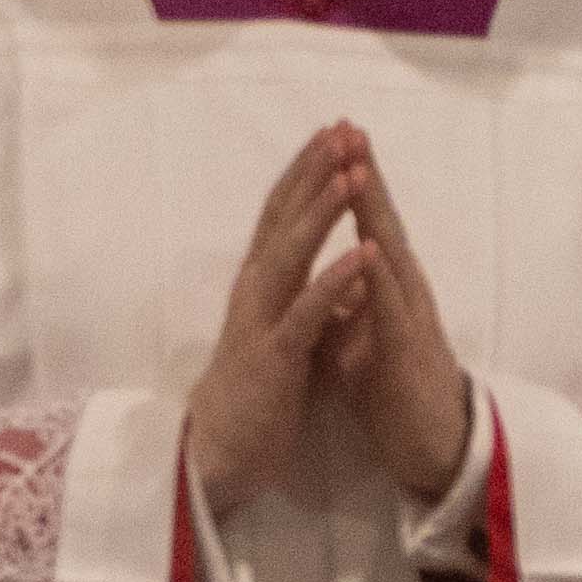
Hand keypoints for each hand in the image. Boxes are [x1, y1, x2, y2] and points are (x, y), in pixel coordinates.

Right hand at [182, 130, 376, 515]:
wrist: (222, 453)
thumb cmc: (257, 387)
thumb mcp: (281, 323)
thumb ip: (298, 286)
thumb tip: (318, 250)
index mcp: (262, 282)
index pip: (282, 214)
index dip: (306, 171)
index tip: (334, 130)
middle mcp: (255, 291)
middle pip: (283, 219)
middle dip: (313, 173)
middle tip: (342, 128)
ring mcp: (260, 321)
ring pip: (290, 254)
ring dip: (322, 213)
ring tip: (353, 174)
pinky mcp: (273, 357)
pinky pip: (306, 313)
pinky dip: (334, 281)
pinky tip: (359, 253)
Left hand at [309, 147, 480, 502]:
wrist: (434, 448)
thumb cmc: (397, 394)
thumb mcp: (364, 340)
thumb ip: (353, 306)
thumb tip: (335, 280)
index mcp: (389, 289)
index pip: (370, 225)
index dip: (352, 184)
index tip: (335, 140)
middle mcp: (405, 292)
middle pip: (384, 223)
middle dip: (366, 176)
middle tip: (350, 127)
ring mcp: (410, 317)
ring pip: (391, 254)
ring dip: (374, 212)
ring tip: (359, 169)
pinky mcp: (408, 350)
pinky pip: (392, 307)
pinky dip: (379, 276)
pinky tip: (369, 247)